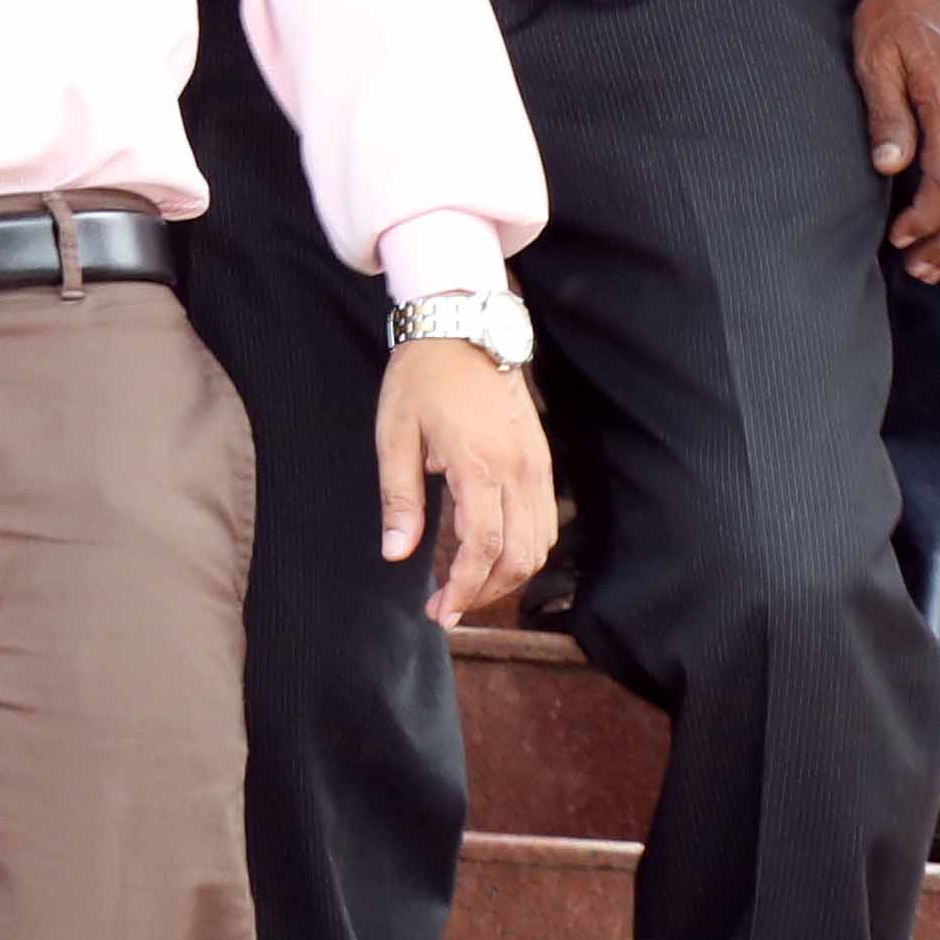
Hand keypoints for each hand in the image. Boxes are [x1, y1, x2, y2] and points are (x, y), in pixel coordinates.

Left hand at [373, 332, 557, 621]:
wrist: (462, 327)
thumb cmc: (420, 378)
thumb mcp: (393, 434)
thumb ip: (399, 498)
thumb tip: (396, 554)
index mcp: (478, 464)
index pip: (483, 547)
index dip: (464, 588)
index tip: (440, 612)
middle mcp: (519, 470)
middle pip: (518, 556)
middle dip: (485, 593)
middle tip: (448, 610)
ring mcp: (538, 466)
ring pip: (539, 544)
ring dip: (508, 577)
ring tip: (468, 590)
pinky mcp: (543, 460)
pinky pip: (546, 521)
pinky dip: (525, 550)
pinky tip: (494, 557)